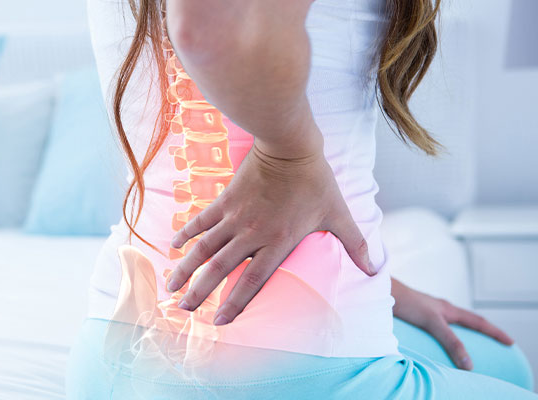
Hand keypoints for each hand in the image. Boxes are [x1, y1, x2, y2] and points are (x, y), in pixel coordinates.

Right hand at [166, 133, 375, 325]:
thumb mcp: (338, 214)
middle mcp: (252, 235)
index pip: (252, 282)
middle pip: (220, 270)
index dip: (234, 305)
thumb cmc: (316, 181)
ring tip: (170, 287)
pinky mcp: (224, 200)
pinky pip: (201, 220)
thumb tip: (378, 269)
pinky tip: (173, 245)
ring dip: (185, 268)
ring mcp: (235, 217)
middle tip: (183, 310)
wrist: (290, 146)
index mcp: (278, 243)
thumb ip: (355, 244)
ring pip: (204, 248)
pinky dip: (186, 233)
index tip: (219, 322)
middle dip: (200, 292)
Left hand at [391, 278, 513, 369]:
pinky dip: (445, 330)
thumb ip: (450, 341)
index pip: (478, 322)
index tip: (509, 342)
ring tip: (470, 340)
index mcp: (448, 309)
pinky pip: (438, 323)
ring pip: (452, 321)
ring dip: (464, 330)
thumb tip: (468, 363)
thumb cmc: (407, 303)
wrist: (384, 291)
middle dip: (483, 330)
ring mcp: (430, 309)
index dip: (494, 333)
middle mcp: (441, 308)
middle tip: (497, 340)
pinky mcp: (418, 312)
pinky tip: (438, 336)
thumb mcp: (433, 323)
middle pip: (468, 320)